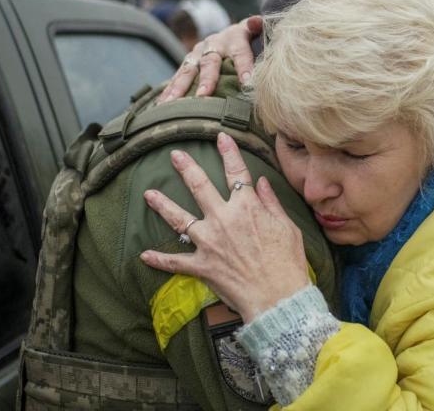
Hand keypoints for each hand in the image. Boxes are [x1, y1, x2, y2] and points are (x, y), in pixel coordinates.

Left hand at [139, 132, 309, 321]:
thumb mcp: (287, 226)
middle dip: (186, 168)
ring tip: (148, 194)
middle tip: (175, 155)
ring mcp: (209, 242)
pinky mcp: (202, 265)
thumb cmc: (288, 262)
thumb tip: (261, 182)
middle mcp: (223, 219)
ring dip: (162, 205)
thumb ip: (271, 202)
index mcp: (246, 207)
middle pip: (199, 187)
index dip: (228, 152)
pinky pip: (175, 262)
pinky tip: (144, 255)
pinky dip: (159, 260)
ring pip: (179, 219)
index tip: (220, 137)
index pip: (236, 172)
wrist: (278, 296)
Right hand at [157, 16, 263, 102]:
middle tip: (203, 95)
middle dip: (206, 79)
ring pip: (188, 70)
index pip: (240, 52)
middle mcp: (213, 44)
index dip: (244, 66)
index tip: (247, 82)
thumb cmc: (251, 40)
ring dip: (180, 87)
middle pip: (210, 62)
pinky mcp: (188, 63)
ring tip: (172, 103)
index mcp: (235, 37)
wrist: (232, 35)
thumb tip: (258, 21)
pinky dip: (169, 91)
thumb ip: (260, 28)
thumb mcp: (258, 32)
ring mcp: (198, 53)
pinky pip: (177, 77)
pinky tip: (161, 105)